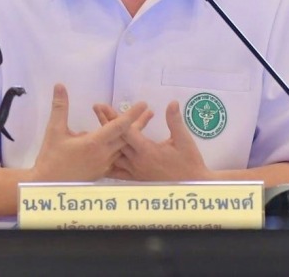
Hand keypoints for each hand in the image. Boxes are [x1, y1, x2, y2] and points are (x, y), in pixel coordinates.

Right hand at [32, 83, 150, 181]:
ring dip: (133, 135)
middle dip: (139, 123)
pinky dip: (123, 147)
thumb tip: (59, 85)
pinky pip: (117, 157)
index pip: (119, 126)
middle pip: (127, 137)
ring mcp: (104, 165)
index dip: (132, 114)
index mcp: (95, 143)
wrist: (46, 186)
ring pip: (123, 147)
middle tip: (150, 112)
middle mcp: (104, 154)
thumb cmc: (51, 158)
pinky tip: (127, 143)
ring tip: (143, 124)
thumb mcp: (54, 130)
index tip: (143, 104)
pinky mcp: (102, 172)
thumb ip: (60, 106)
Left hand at [94, 100, 210, 181]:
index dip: (115, 117)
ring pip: (114, 154)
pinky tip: (103, 155)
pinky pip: (117, 171)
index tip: (105, 106)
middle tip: (97, 108)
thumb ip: (174, 121)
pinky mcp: (137, 178)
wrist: (192, 186)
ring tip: (96, 126)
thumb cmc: (189, 162)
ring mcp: (135, 171)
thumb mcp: (184, 140)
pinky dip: (109, 161)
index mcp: (147, 150)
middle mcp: (137, 161)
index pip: (126, 132)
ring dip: (106, 139)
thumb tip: (172, 102)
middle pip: (116, 140)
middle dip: (106, 123)